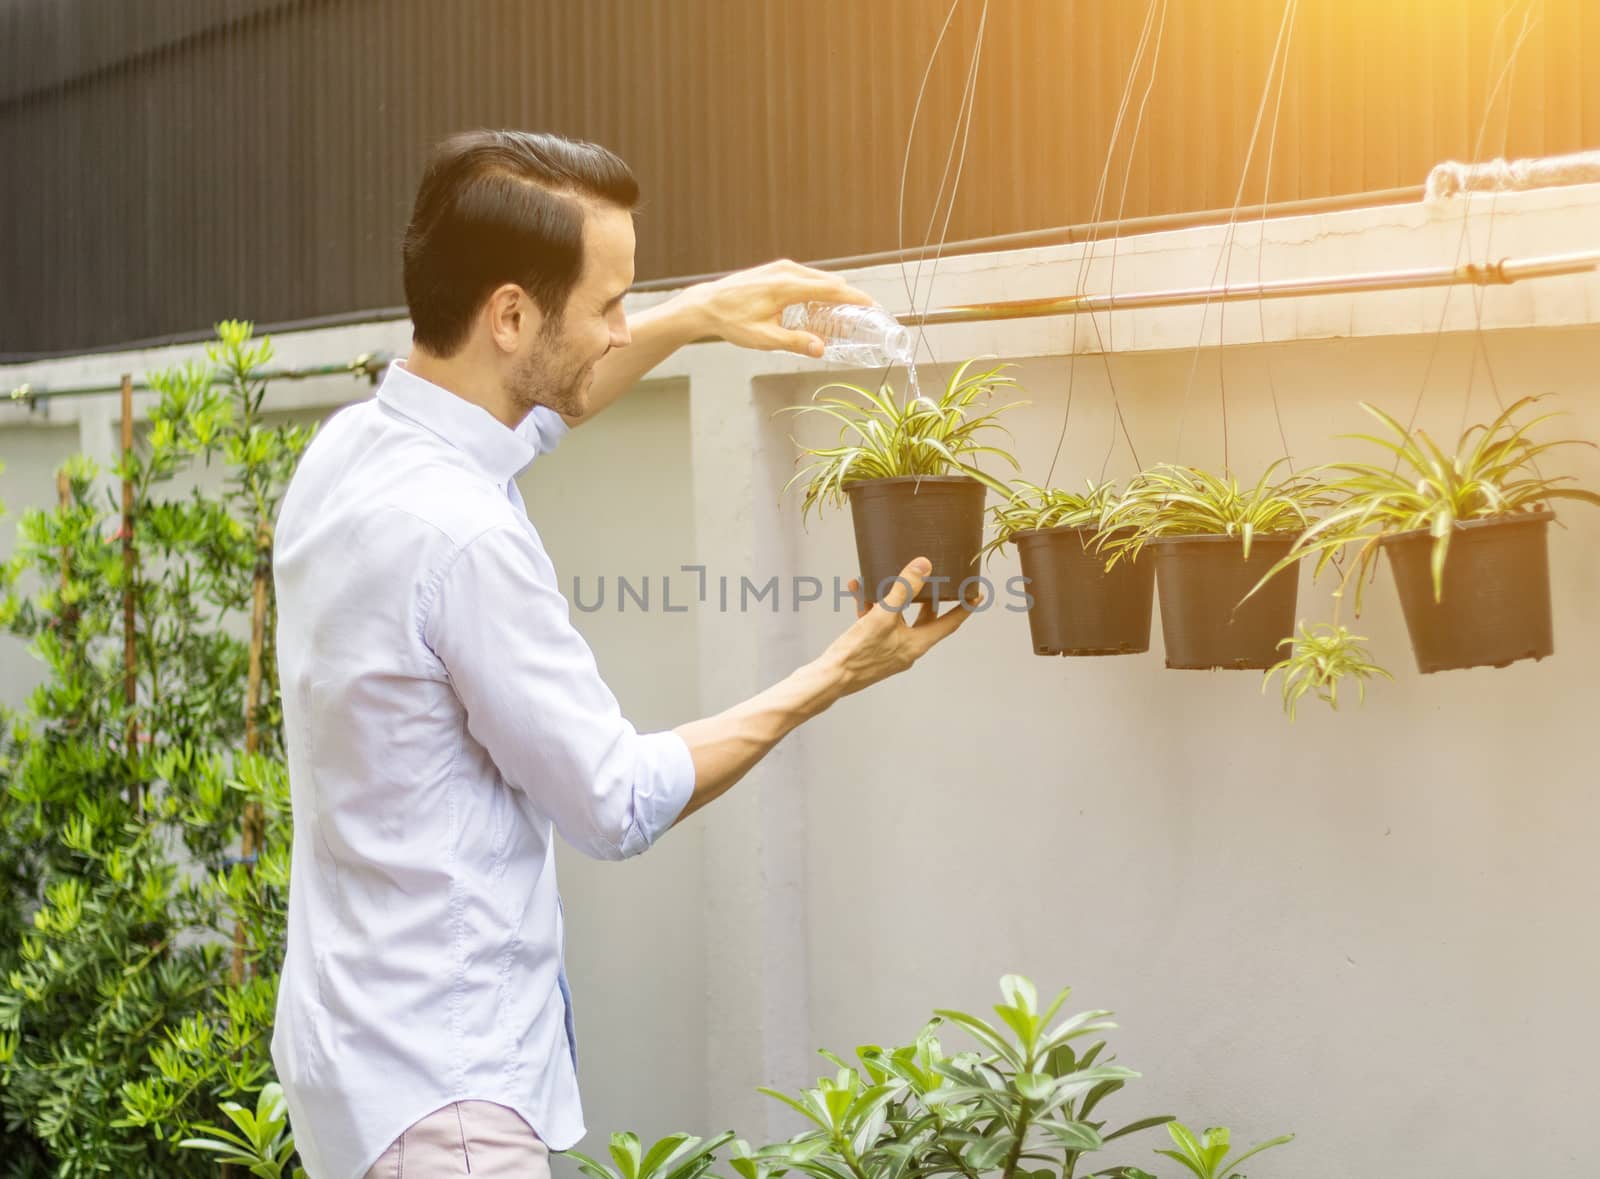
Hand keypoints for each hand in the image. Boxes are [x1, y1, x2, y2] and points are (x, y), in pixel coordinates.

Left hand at [685, 259, 873, 356]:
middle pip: (829, 281)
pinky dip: (818, 289)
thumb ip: (795, 342)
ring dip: (832, 294)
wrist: (707, 305)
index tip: (872, 305)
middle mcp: (786, 271)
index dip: (855, 297)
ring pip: (818, 278)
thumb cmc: (732, 321)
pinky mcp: (776, 269)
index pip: (830, 288)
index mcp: (786, 287)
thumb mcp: (764, 338)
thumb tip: (821, 349)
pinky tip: (817, 307)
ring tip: (840, 316)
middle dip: (847, 298)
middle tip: (860, 318)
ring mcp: (781, 267)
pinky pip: (806, 276)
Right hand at [816, 558, 978, 700]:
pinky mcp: (872, 649)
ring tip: (884, 576)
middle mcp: (907, 648)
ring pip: (898, 618)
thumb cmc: (858, 651)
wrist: (829, 678)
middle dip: (927, 597)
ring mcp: (889, 650)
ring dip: (892, 596)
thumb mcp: (883, 616)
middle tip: (935, 579)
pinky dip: (870, 606)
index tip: (978, 594)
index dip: (964, 608)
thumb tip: (924, 566)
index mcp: (917, 644)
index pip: (949, 623)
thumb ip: (904, 589)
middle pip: (925, 619)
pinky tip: (857, 588)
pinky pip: (877, 623)